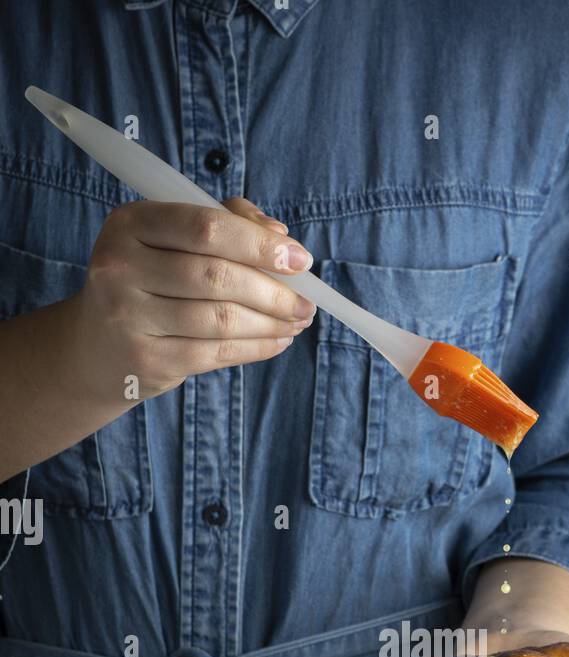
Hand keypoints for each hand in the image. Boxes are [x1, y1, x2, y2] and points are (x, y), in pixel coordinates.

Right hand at [65, 197, 315, 406]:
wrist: (96, 346)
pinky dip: (256, 347)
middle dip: (273, 291)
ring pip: (221, 319)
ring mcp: (130, 317)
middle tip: (308, 302)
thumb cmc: (147, 281)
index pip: (206, 226)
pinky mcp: (147, 359)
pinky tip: (278, 341)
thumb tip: (279, 233)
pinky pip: (216, 353)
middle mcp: (122, 267)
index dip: (259, 244)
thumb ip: (224, 223)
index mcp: (131, 223)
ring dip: (271, 322)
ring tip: (298, 322)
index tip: (300, 259)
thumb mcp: (169, 240)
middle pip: (217, 276)